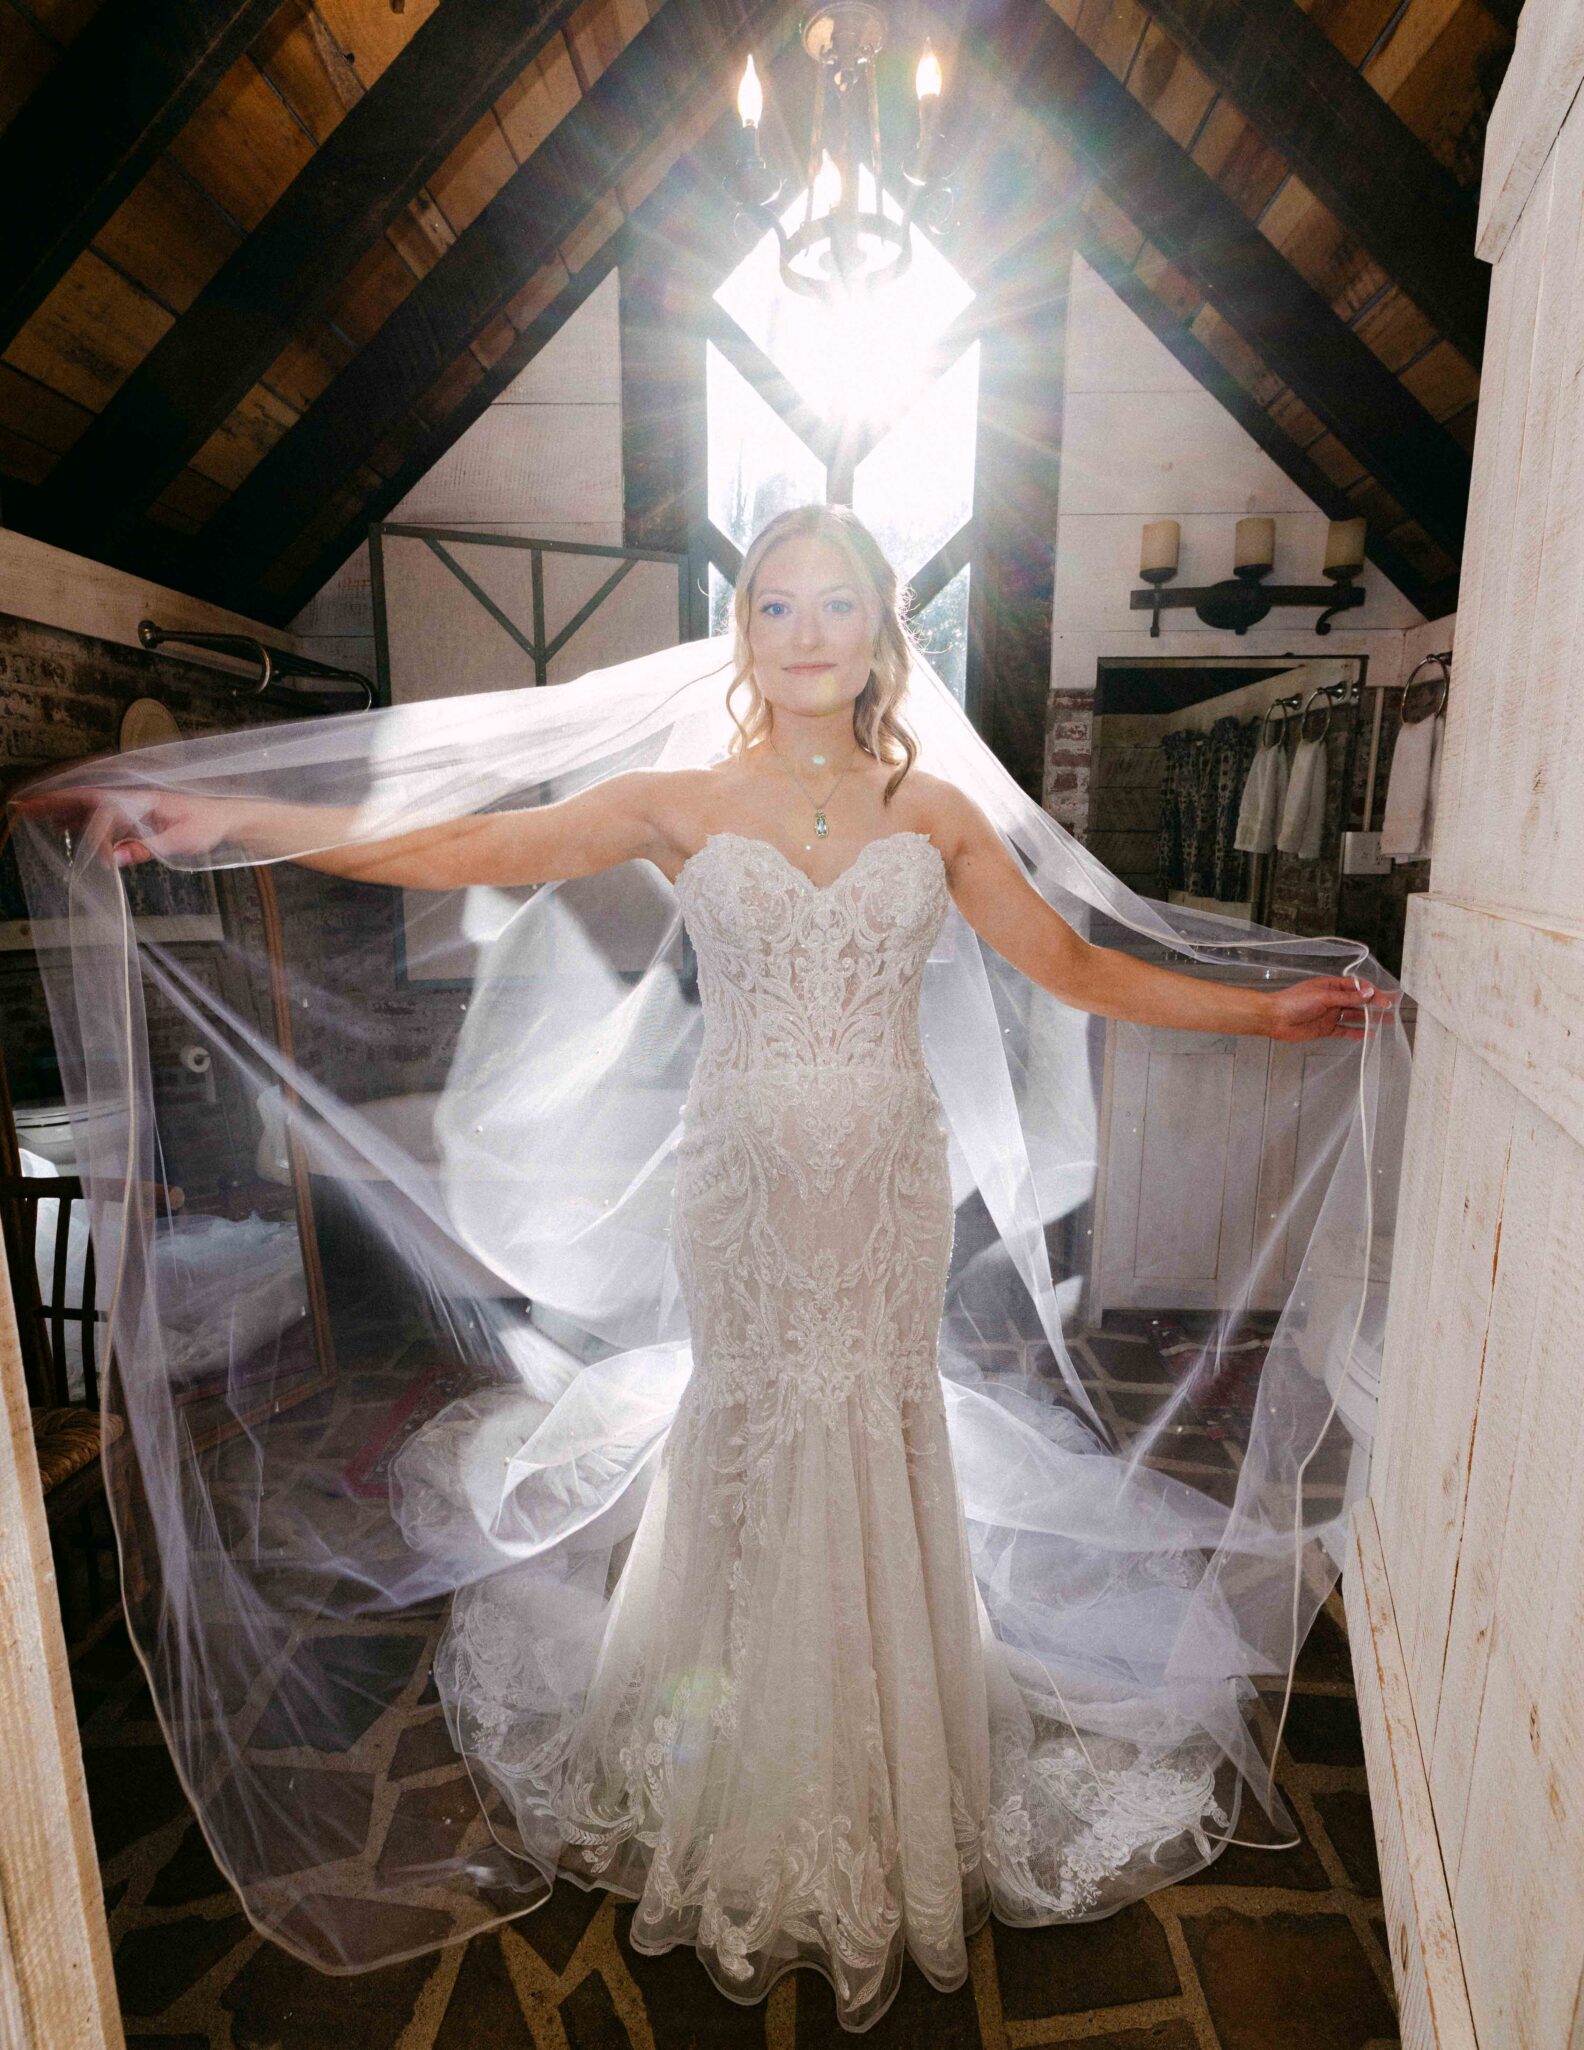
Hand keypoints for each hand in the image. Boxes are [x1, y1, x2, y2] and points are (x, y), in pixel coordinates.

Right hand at [12, 782, 239, 866]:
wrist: (226, 816)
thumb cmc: (208, 824)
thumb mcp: (183, 840)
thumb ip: (148, 848)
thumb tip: (115, 858)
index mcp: (143, 798)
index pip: (105, 811)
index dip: (95, 833)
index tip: (98, 859)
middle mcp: (133, 796)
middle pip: (85, 796)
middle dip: (53, 801)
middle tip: (22, 806)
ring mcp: (132, 802)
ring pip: (88, 802)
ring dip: (59, 807)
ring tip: (31, 812)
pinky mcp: (135, 812)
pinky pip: (99, 811)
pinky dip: (78, 816)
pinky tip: (64, 825)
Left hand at [1266, 974, 1398, 1042]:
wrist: (1274, 1018)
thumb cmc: (1295, 1002)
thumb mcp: (1323, 997)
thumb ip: (1347, 997)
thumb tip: (1369, 992)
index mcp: (1331, 985)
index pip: (1357, 987)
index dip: (1373, 992)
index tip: (1386, 1000)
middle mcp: (1333, 999)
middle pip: (1358, 1001)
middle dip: (1375, 1005)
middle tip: (1392, 1010)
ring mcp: (1330, 1014)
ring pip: (1354, 1016)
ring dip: (1370, 1018)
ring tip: (1387, 1022)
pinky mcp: (1325, 1029)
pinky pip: (1344, 1030)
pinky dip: (1356, 1032)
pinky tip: (1369, 1035)